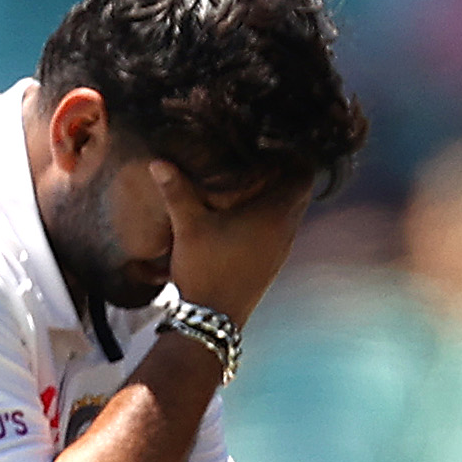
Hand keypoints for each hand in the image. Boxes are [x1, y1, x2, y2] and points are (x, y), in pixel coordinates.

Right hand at [153, 160, 309, 326]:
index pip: (303, 175)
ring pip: (293, 209)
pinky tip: (249, 209)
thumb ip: (176, 191)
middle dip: (286, 171)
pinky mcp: (274, 260)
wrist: (213, 318)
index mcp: (274, 216)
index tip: (272, 143)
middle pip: (300, 190)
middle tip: (261, 154)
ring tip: (255, 176)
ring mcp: (283, 247)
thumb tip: (158, 160)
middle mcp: (286, 230)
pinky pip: (284, 226)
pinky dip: (274, 212)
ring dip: (280, 193)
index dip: (293, 155)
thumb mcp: (188, 227)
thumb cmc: (205, 270)